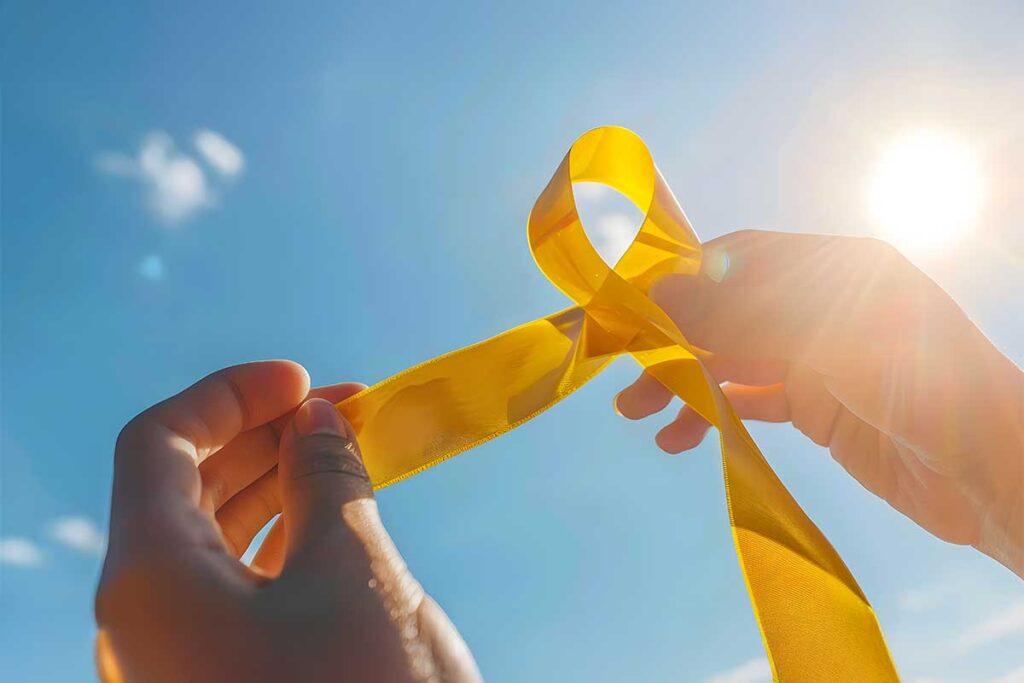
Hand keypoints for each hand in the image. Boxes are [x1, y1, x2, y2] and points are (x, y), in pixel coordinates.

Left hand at [95, 361, 480, 681]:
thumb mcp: (355, 573)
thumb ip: (329, 480)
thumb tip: (318, 421)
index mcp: (148, 581)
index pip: (161, 444)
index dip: (231, 395)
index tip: (304, 378)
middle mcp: (144, 621)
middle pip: (183, 489)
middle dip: (264, 435)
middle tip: (343, 408)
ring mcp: (178, 661)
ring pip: (212, 543)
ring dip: (277, 486)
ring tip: (348, 455)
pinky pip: (235, 593)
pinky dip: (283, 543)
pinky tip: (332, 525)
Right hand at [615, 231, 1023, 575]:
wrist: (992, 473)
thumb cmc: (922, 384)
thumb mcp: (830, 334)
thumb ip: (743, 313)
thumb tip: (660, 294)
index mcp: (833, 266)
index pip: (738, 258)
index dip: (682, 279)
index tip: (630, 310)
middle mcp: (821, 304)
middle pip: (726, 311)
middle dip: (673, 341)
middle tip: (625, 376)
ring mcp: (819, 358)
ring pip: (731, 359)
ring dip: (685, 382)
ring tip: (642, 415)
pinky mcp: (819, 408)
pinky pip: (751, 402)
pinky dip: (713, 413)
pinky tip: (682, 435)